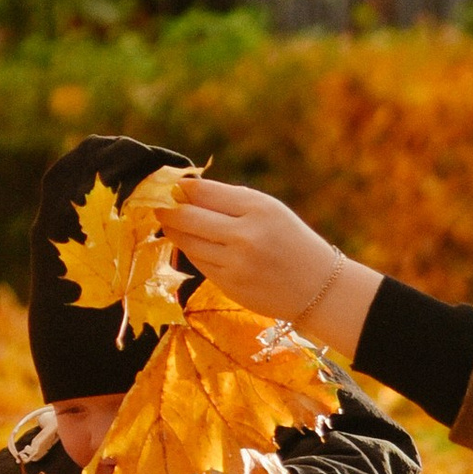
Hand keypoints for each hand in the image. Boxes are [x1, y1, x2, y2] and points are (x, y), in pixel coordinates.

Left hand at [165, 178, 380, 345]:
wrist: (317, 287)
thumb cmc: (290, 240)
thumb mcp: (269, 209)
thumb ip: (229, 199)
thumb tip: (184, 190)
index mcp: (258, 208)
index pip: (204, 192)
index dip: (180, 188)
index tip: (169, 186)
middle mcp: (245, 236)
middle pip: (188, 217)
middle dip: (167, 210)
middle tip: (156, 205)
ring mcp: (235, 264)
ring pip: (188, 242)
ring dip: (173, 231)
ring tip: (168, 222)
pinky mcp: (229, 286)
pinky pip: (198, 263)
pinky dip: (191, 251)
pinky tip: (189, 243)